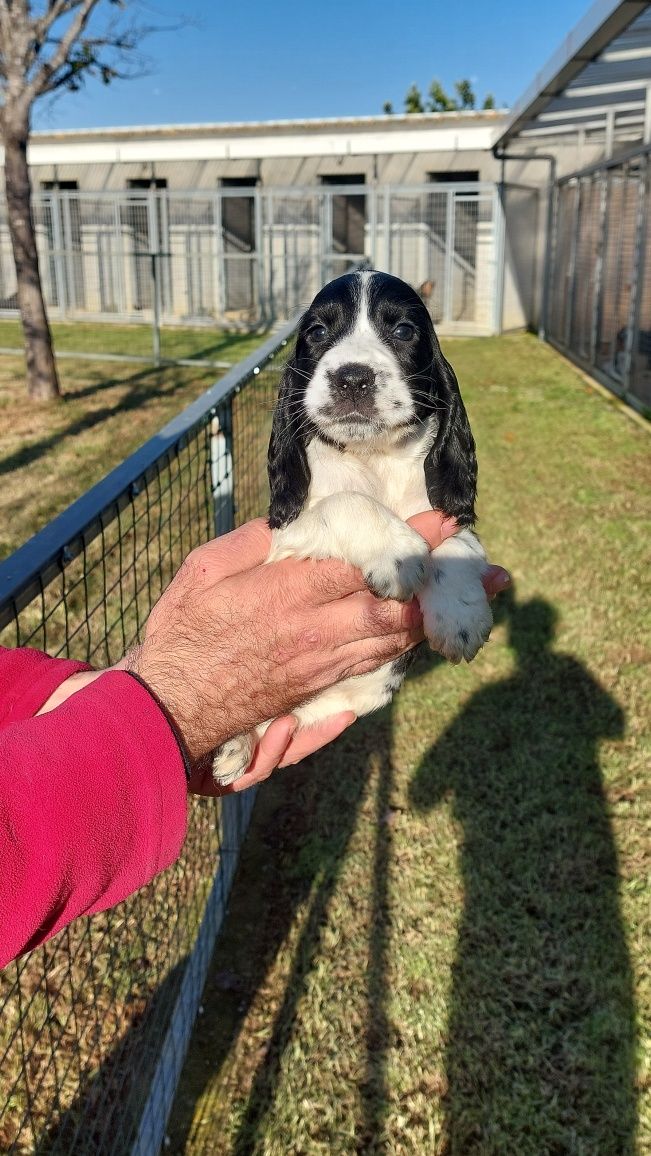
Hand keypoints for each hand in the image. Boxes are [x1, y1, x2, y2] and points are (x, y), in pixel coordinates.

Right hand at [117, 511, 497, 764]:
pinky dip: (405, 648)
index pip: (366, 564)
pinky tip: (421, 635)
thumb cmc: (182, 634)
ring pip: (394, 642)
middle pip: (398, 611)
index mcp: (289, 594)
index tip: (447, 522)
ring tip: (469, 601)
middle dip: (445, 590)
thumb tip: (297, 523)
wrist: (171, 708)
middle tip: (491, 574)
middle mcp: (316, 632)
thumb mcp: (203, 570)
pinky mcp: (321, 688)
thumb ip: (253, 542)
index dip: (412, 544)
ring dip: (435, 620)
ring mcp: (323, 665)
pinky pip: (376, 666)